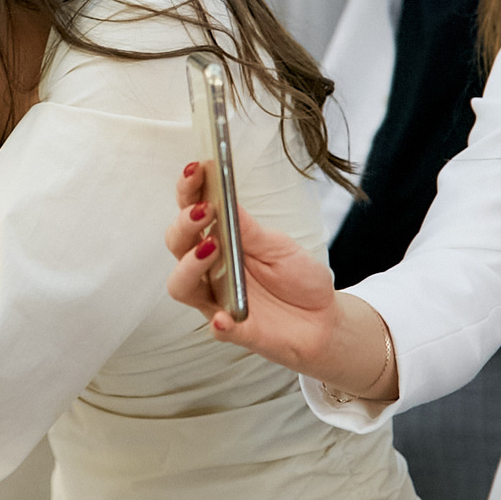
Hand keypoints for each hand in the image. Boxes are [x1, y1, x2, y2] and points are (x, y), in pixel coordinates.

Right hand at [164, 163, 393, 396]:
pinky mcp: (232, 330)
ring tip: (211, 247)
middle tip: (204, 210)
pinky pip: (217, 328)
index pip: (192, 212)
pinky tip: (224, 315)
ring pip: (181, 285)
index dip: (188, 191)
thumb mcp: (278, 245)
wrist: (323, 318)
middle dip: (184, 224)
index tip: (195, 169)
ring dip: (189, 265)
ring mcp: (216, 299)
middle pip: (177, 245)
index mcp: (219, 241)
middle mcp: (208, 269)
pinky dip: (219, 322)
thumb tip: (223, 198)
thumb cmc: (297, 277)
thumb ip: (249, 229)